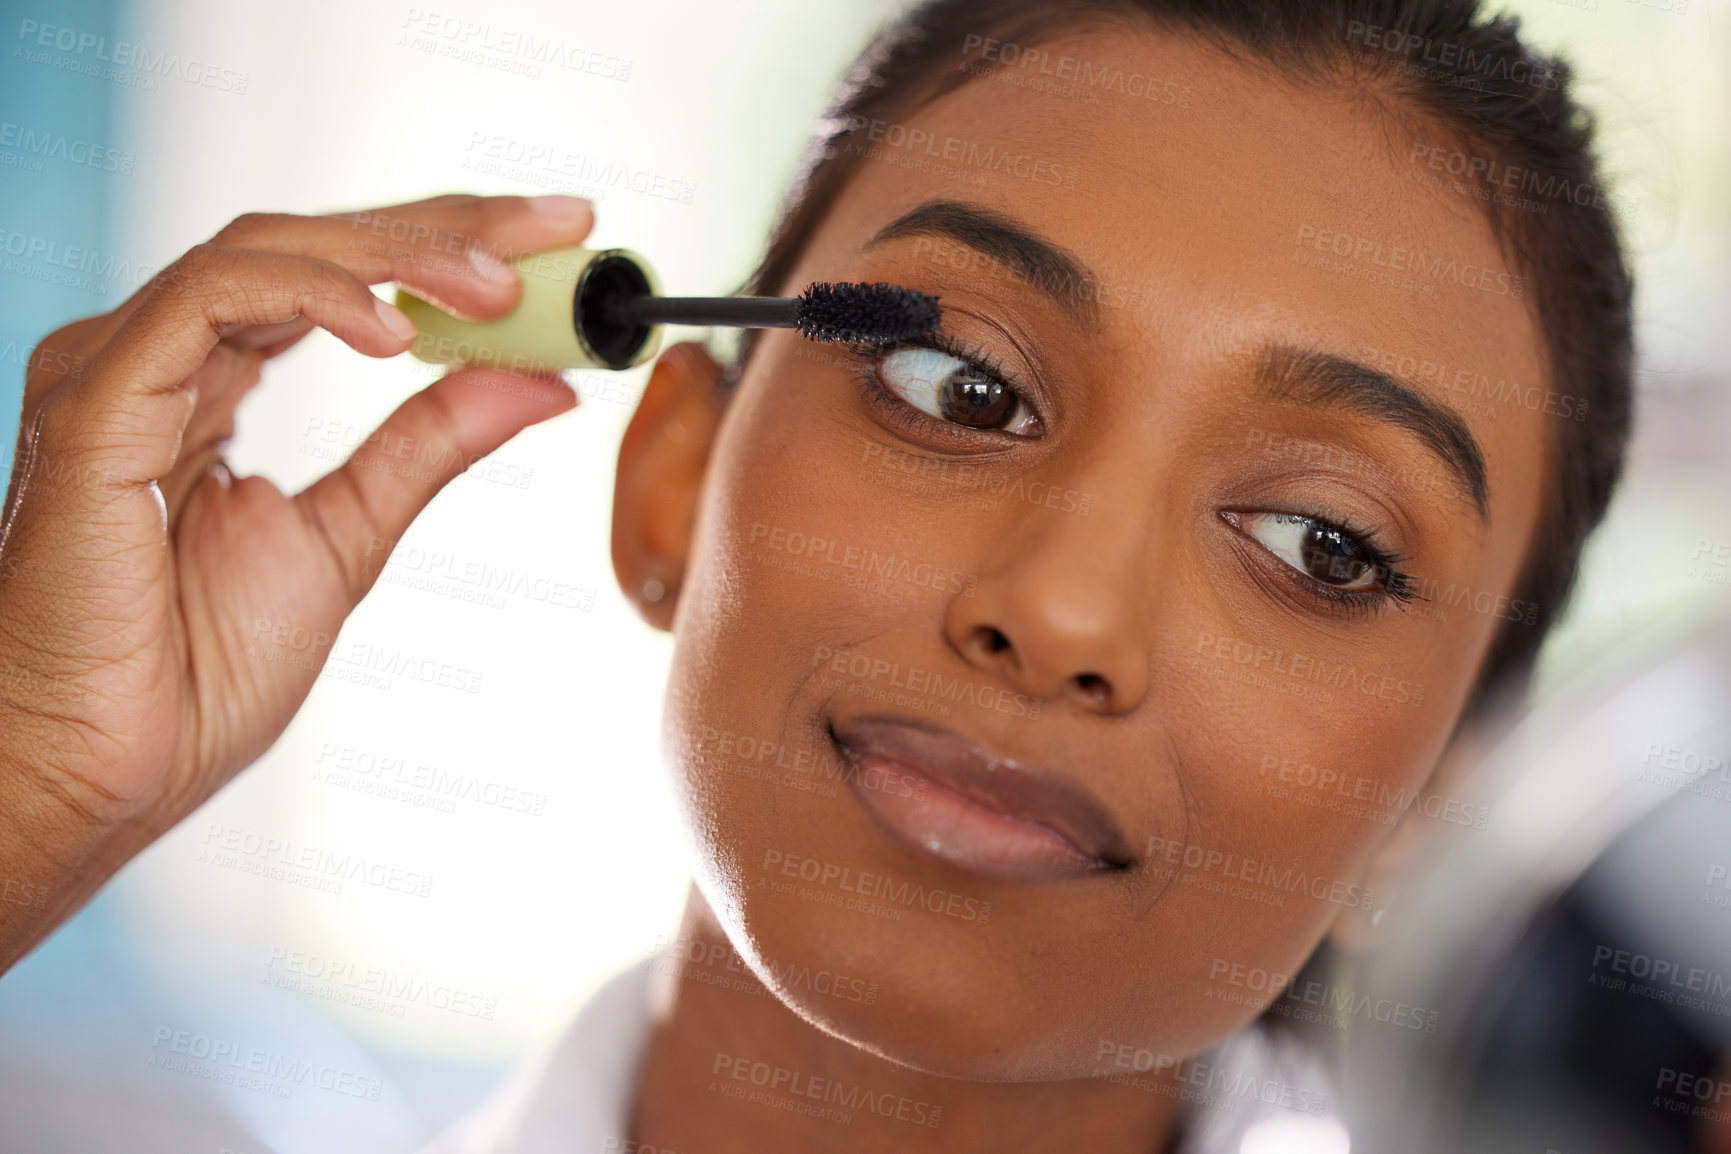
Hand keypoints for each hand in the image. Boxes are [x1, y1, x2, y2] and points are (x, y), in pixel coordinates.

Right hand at [0, 193, 594, 970]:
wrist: (111, 768)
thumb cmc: (196, 673)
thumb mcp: (351, 535)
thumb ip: (430, 445)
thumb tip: (538, 381)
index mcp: (208, 383)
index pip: (337, 275)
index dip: (446, 242)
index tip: (556, 237)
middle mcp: (160, 358)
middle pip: (311, 243)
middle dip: (445, 224)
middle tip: (557, 223)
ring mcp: (119, 370)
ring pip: (267, 250)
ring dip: (400, 254)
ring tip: (501, 287)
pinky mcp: (97, 401)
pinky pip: (213, 302)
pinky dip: (316, 298)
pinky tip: (399, 332)